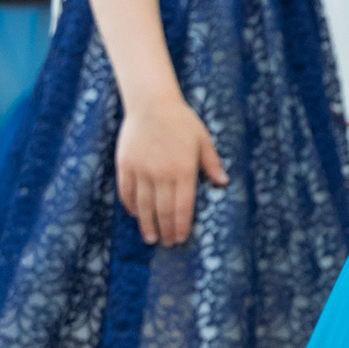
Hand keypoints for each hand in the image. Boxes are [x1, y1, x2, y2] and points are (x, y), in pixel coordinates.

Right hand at [116, 96, 226, 246]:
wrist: (151, 104)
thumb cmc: (181, 121)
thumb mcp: (203, 140)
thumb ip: (212, 164)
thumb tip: (224, 183)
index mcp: (183, 170)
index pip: (182, 207)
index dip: (182, 225)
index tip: (181, 238)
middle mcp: (161, 174)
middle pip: (163, 210)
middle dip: (166, 230)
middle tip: (167, 244)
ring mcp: (141, 170)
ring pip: (143, 205)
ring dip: (147, 224)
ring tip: (151, 238)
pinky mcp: (125, 165)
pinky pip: (126, 192)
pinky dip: (131, 206)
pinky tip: (136, 215)